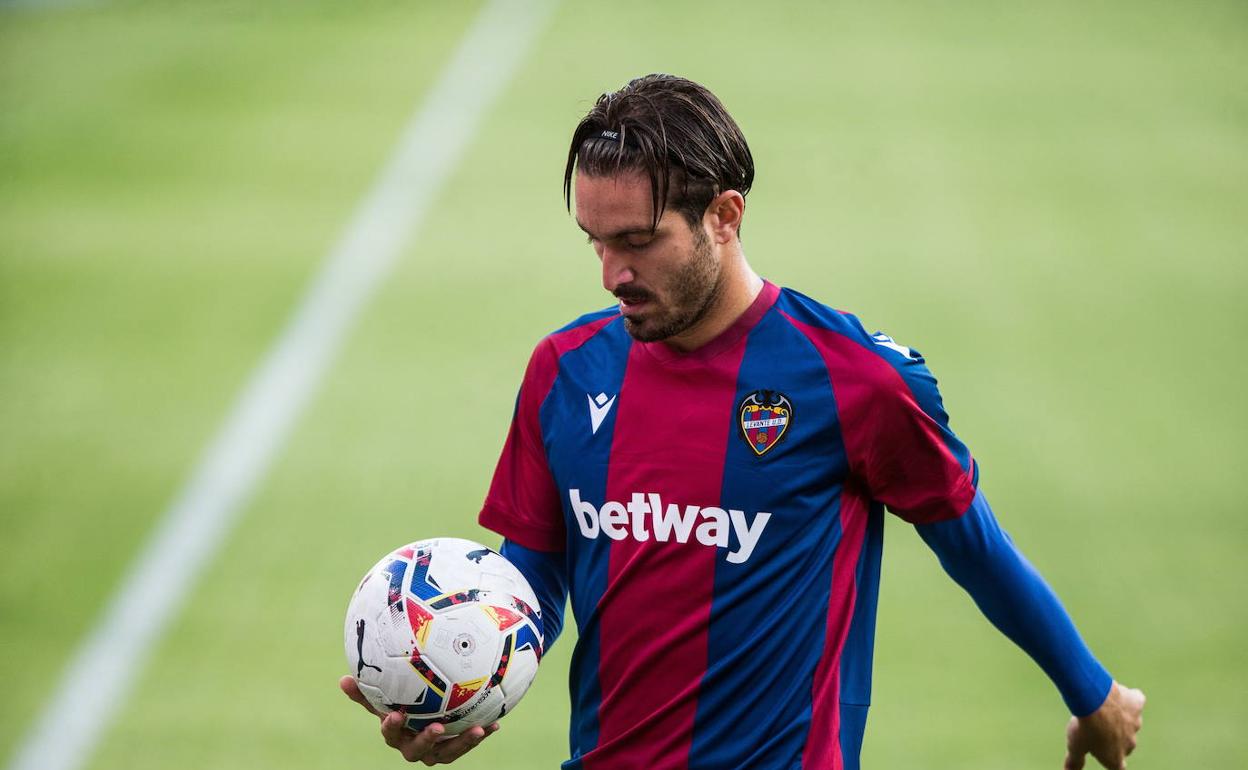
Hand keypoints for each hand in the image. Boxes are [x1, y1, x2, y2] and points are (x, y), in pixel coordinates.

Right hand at [339, 675, 499, 764]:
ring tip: (479, 730)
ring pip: (448, 753)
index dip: (392, 726)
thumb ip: (366, 692)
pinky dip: (481, 735)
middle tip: (438, 727)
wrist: (422, 719)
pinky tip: (495, 723)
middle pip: (418, 751)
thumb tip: (342, 679)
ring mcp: (435, 752)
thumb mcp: (384, 698)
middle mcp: (414, 747)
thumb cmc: (399, 706)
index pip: (390, 732)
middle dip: (427, 740)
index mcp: (396, 734)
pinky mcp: (453, 748)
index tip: (395, 715)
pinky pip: (467, 743)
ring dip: (463, 743)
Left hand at [1064, 681, 1144, 768]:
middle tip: (1096, 727)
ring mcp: (1136, 723)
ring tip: (1101, 709)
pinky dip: (1129, 698)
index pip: (1118, 767)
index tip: (1100, 751)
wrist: (1094, 700)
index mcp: (1115, 757)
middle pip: (1125, 745)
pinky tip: (1116, 693)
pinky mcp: (1137, 703)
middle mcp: (1130, 743)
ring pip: (1130, 722)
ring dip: (1119, 718)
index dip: (1109, 759)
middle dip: (1113, 738)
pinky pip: (1136, 700)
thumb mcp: (1075, 746)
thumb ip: (1074, 762)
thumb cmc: (1084, 725)